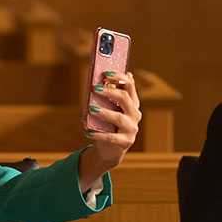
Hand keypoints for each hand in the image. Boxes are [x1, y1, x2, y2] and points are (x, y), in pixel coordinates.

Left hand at [78, 71, 141, 190]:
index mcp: (132, 103)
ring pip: (118, 118)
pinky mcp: (125, 142)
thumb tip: (101, 80)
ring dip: (104, 112)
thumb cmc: (109, 124)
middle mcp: (135, 114)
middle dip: (110, 92)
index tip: (106, 73)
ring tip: (90, 108)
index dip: (119, 77)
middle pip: (124, 98)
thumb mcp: (110, 110)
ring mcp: (131, 128)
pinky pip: (111, 137)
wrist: (111, 148)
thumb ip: (108, 97)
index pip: (130, 85)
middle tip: (95, 88)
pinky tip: (87, 131)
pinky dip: (98, 134)